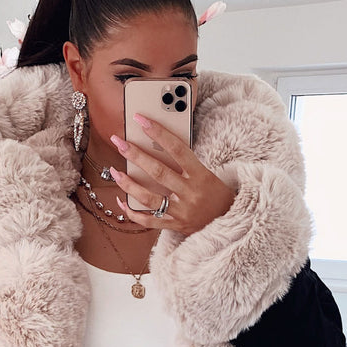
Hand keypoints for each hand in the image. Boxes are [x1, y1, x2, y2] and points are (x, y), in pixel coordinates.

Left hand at [109, 113, 234, 236]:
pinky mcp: (175, 226)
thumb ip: (185, 164)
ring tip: (114, 171)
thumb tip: (157, 147)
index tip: (141, 120)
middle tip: (118, 141)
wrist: (232, 223)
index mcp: (201, 176)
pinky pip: (149, 221)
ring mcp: (182, 212)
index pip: (177, 150)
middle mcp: (190, 194)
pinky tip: (121, 201)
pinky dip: (133, 212)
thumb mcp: (207, 174)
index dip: (158, 133)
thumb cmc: (217, 194)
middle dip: (136, 155)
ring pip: (149, 198)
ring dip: (129, 184)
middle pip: (158, 172)